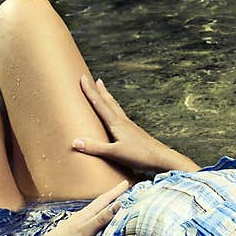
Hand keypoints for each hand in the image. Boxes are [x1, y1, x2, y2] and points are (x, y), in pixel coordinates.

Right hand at [0, 180, 128, 235]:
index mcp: (78, 221)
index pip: (96, 207)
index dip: (107, 199)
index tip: (119, 191)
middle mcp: (79, 219)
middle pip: (100, 202)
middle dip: (113, 192)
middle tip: (126, 183)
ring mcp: (80, 224)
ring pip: (99, 207)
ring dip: (112, 198)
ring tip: (125, 190)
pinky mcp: (81, 233)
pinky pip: (97, 220)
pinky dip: (107, 212)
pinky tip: (117, 206)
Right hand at [72, 75, 198, 172]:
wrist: (161, 158)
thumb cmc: (139, 155)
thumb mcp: (114, 153)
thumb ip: (95, 147)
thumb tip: (74, 142)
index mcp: (116, 123)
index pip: (99, 104)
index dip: (90, 91)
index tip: (82, 78)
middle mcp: (122, 121)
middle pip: (108, 102)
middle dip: (99, 90)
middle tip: (93, 79)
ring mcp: (129, 125)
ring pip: (115, 107)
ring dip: (108, 98)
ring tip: (104, 91)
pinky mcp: (134, 132)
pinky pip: (120, 115)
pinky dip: (115, 109)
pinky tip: (117, 115)